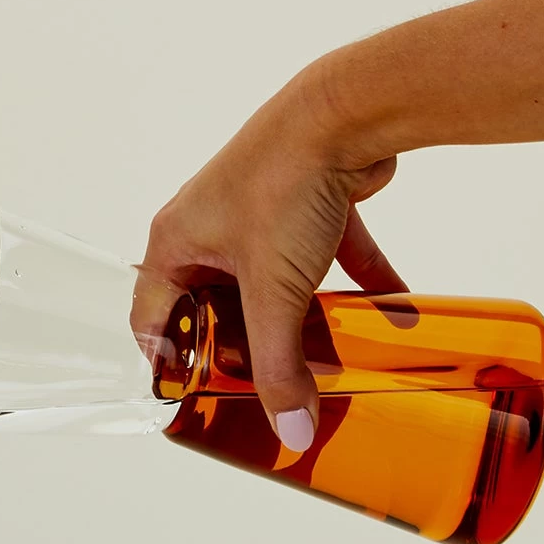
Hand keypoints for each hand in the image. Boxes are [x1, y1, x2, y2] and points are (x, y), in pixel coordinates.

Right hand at [133, 62, 406, 450]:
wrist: (345, 113)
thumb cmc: (281, 184)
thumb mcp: (275, 293)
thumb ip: (281, 367)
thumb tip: (290, 431)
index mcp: (175, 243)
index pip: (152, 316)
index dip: (167, 359)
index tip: (192, 397)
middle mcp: (208, 225)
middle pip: (216, 304)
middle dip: (243, 346)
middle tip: (261, 383)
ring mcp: (258, 212)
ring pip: (272, 281)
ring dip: (301, 317)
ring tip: (322, 356)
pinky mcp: (306, 202)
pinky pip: (326, 255)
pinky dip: (355, 282)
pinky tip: (390, 309)